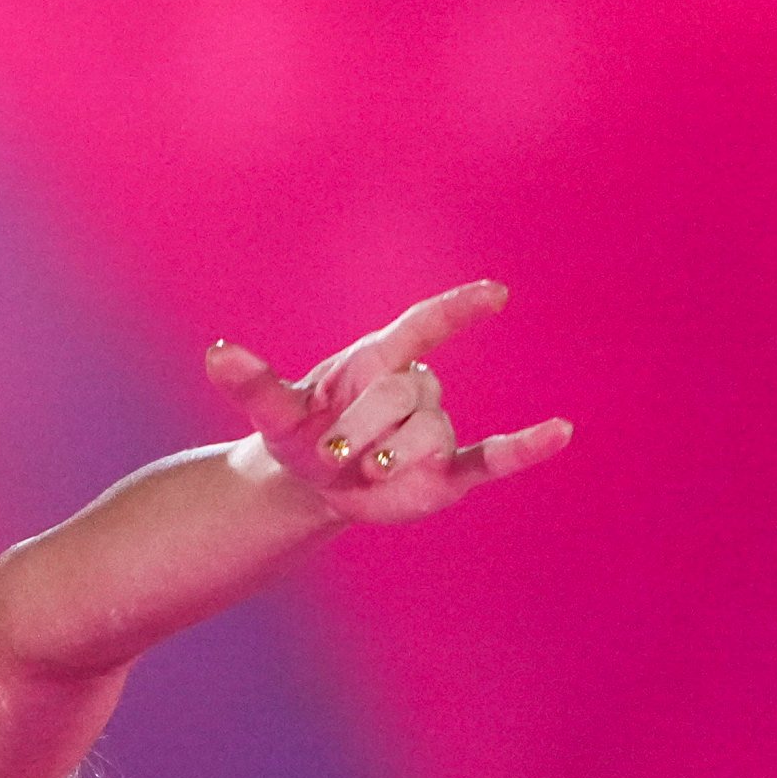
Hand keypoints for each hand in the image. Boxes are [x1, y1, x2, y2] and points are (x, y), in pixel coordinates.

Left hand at [203, 280, 573, 524]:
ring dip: (389, 456)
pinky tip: (559, 432)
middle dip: (362, 424)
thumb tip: (217, 353)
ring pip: (429, 432)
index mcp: (379, 361)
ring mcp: (437, 430)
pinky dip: (525, 448)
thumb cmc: (300, 431)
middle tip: (331, 453)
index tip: (494, 294)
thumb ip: (251, 383)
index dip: (456, 310)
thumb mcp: (272, 410)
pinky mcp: (450, 471)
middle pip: (405, 393)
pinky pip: (494, 457)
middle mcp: (416, 389)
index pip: (424, 326)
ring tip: (360, 472)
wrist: (312, 483)